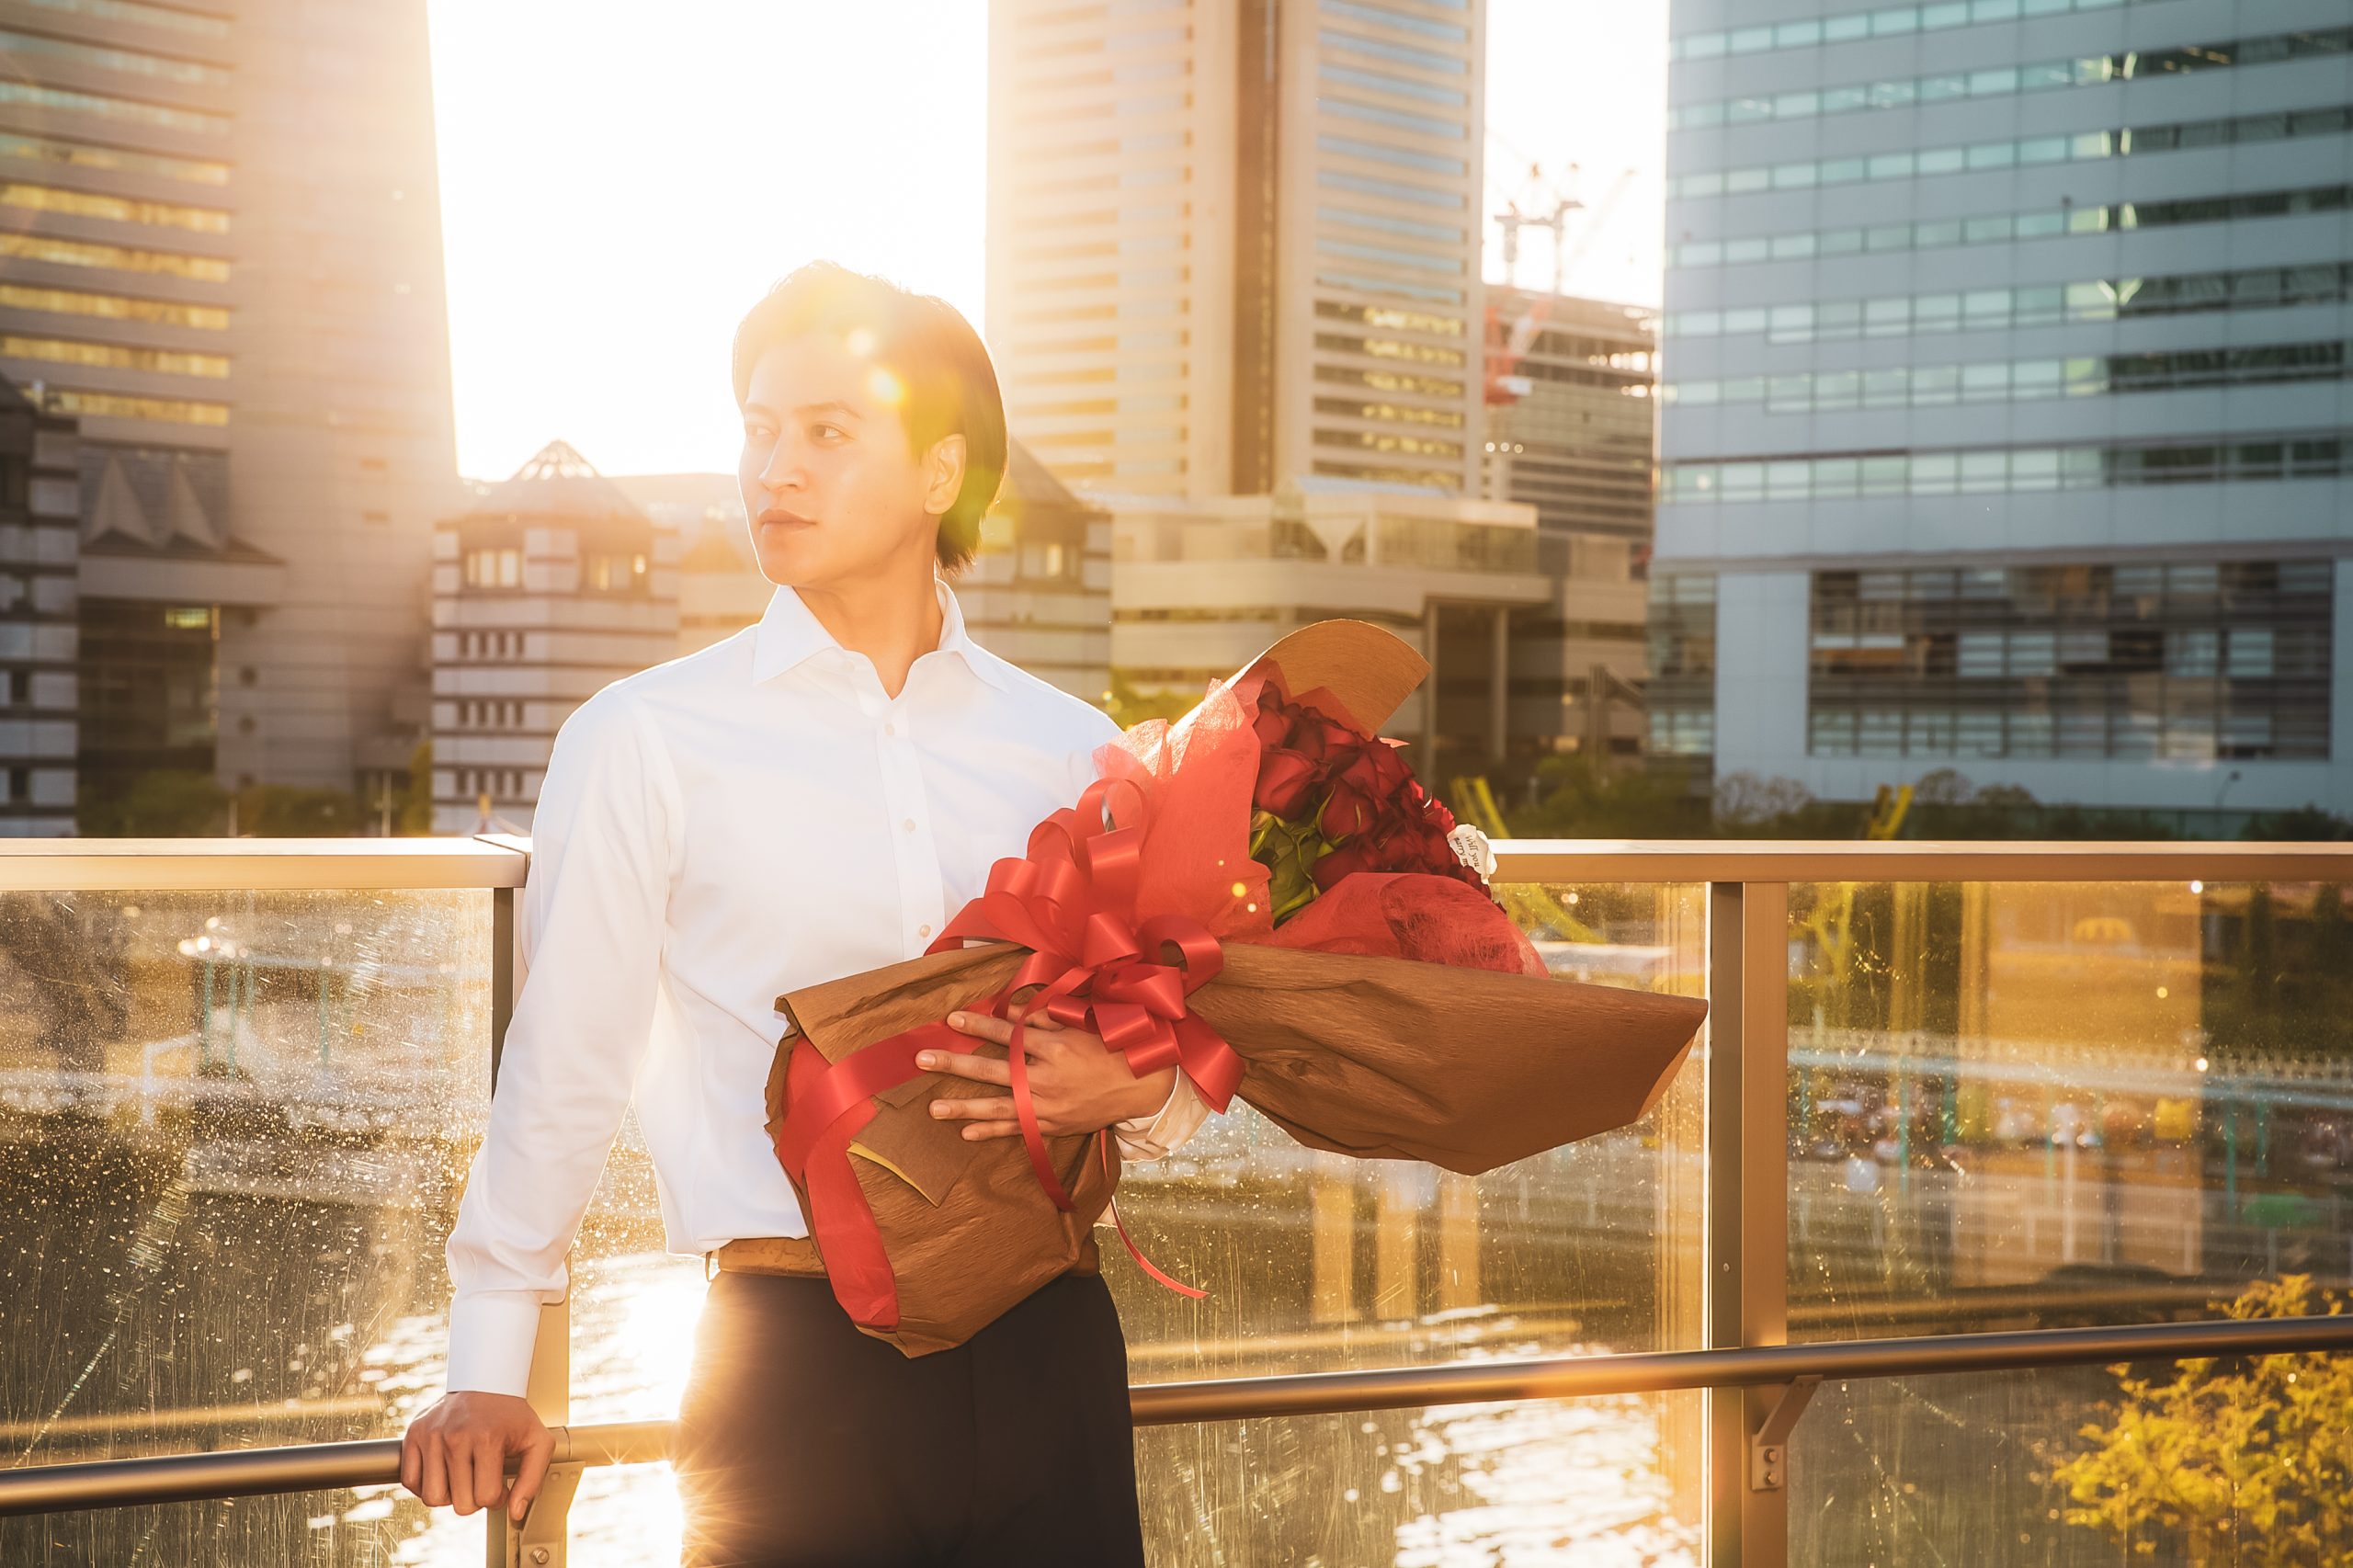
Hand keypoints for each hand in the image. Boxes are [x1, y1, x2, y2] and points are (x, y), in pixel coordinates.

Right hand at [399, 1390, 555, 1523]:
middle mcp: (455, 1437)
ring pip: (433, 1498)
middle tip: (482, 1480)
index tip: (501, 1483)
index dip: (498, 1498)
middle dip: (475, 1499)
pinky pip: (411, 1482)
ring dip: (450, 1495)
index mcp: (487, 1439)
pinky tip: (444, 1473)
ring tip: (463, 1478)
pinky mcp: (414, 1434)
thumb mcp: (538, 1441)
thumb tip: (516, 1512)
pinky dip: (426, 1485)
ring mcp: (432, 1435)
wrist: (486, 1381)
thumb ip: (532, 1480)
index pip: (486, 1497)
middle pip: (460, 1503)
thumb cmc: (512, 1416)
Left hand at [921, 1009, 1175, 1140]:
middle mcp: (1048, 1078)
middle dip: (956, 1063)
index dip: (981, 1024)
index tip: (953, 1017)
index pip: (1010, 1034)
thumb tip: (1018, 1012)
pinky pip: (1017, 1129)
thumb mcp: (1085, 1026)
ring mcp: (1049, 1106)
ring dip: (964, 1106)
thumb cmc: (1114, 1048)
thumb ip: (1049, 1019)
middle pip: (993, 1070)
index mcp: (1057, 1047)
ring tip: (934, 1108)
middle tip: (923, 1059)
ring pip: (999, 1106)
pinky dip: (992, 1131)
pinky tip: (967, 1132)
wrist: (1143, 1087)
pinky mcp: (1054, 1125)